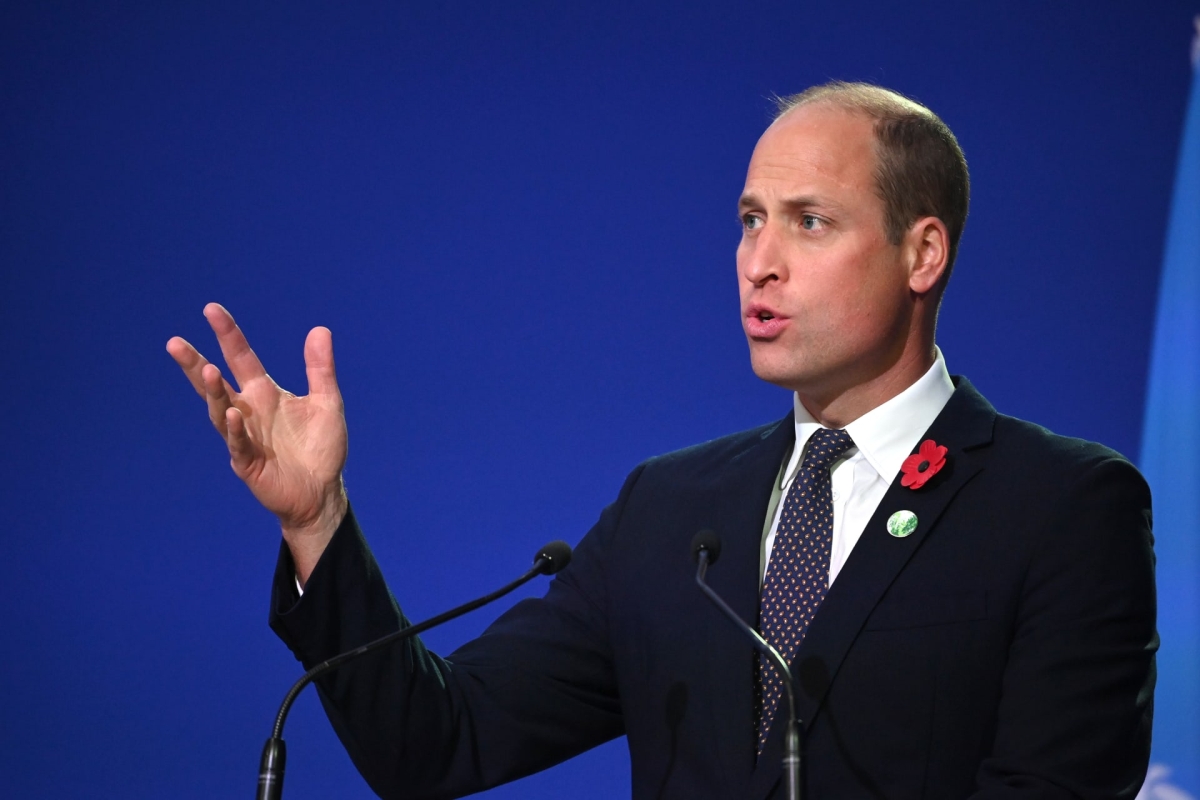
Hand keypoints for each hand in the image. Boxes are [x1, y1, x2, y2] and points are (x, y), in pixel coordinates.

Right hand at [167, 303, 347, 579]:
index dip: (228, 335)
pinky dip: (235, 430)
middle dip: (195, 364)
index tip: (212, 309)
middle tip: (174, 344)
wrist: (322, 492)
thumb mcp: (326, 401)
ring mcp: (244, 437)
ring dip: (214, 393)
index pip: (241, 358)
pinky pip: (238, 444)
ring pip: (220, 412)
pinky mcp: (248, 464)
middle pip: (215, 384)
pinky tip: (233, 414)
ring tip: (208, 371)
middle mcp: (248, 412)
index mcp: (264, 393)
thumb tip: (319, 329)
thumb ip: (320, 368)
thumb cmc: (320, 448)